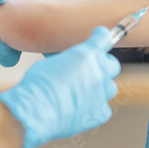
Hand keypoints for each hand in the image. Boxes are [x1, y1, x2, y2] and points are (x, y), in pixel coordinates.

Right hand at [0, 26, 120, 147]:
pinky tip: (82, 108)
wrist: (36, 110)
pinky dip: (95, 107)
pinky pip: (103, 108)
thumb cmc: (37, 85)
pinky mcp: (98, 112)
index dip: (102, 36)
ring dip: (100, 87)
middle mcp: (98, 72)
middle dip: (103, 65)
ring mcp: (101, 93)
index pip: (104, 38)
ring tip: (84, 91)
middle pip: (112, 65)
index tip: (100, 35)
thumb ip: (68, 62)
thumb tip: (69, 67)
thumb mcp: (51, 63)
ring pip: (109, 87)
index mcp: (86, 54)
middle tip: (91, 69)